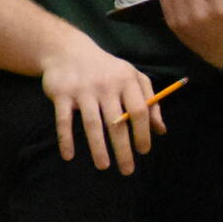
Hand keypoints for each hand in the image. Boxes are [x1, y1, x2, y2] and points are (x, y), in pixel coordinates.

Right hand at [40, 32, 163, 173]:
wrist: (67, 50)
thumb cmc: (107, 69)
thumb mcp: (132, 78)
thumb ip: (149, 102)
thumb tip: (161, 130)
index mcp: (127, 80)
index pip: (140, 110)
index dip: (143, 132)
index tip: (143, 151)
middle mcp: (106, 85)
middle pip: (117, 122)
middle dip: (123, 148)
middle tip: (128, 170)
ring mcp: (82, 90)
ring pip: (92, 124)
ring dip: (98, 147)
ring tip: (103, 166)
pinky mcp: (61, 94)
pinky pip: (63, 120)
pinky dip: (65, 139)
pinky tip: (69, 156)